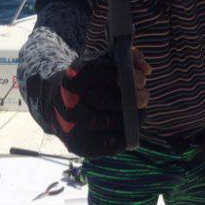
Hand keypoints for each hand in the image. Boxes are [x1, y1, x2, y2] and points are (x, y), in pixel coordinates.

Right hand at [33, 48, 150, 156]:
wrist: (59, 103)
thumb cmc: (89, 81)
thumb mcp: (102, 63)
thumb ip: (125, 60)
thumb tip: (145, 69)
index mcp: (75, 75)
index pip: (100, 73)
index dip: (124, 77)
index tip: (142, 79)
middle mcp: (69, 99)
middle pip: (104, 100)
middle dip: (130, 98)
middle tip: (145, 96)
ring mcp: (71, 124)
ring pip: (107, 122)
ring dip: (130, 117)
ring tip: (141, 110)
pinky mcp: (79, 144)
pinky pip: (106, 144)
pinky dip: (124, 136)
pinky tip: (131, 126)